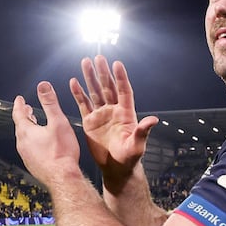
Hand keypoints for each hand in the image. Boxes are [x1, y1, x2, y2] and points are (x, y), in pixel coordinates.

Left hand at [12, 81, 81, 184]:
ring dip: (28, 129)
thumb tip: (43, 85)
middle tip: (26, 109)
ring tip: (34, 125)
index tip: (19, 99)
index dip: (19, 105)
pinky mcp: (32, 165)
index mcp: (26, 132)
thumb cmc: (62, 151)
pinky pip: (29, 149)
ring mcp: (26, 156)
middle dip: (23, 116)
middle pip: (20, 126)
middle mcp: (23, 144)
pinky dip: (32, 141)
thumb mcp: (58, 122)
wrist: (63, 178)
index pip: (18, 114)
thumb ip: (50, 103)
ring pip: (24, 138)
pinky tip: (41, 144)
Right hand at [69, 56, 157, 187]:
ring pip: (95, 92)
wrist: (116, 168)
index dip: (120, 78)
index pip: (123, 91)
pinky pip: (83, 104)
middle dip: (103, 72)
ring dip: (90, 78)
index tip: (117, 64)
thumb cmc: (129, 158)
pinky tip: (73, 81)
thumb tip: (153, 120)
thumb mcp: (137, 146)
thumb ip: (142, 132)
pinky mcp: (90, 122)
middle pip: (108, 87)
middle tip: (98, 57)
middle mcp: (113, 110)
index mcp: (126, 113)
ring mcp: (101, 115)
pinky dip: (78, 93)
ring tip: (85, 62)